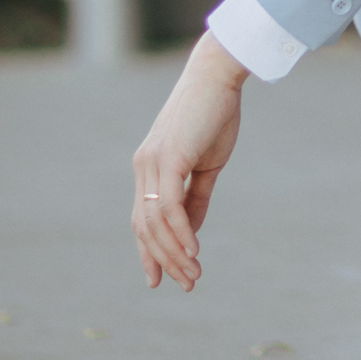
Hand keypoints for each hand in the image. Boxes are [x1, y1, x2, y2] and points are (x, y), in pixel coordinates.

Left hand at [131, 32, 248, 291]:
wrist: (218, 75)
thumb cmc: (215, 113)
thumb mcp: (207, 163)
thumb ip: (196, 196)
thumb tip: (191, 230)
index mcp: (149, 167)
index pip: (142, 219)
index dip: (149, 251)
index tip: (159, 279)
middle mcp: (143, 167)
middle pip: (144, 227)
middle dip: (163, 260)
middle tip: (186, 284)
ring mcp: (152, 162)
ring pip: (155, 222)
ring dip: (174, 253)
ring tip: (194, 275)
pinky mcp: (168, 158)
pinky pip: (169, 206)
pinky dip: (180, 231)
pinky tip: (194, 250)